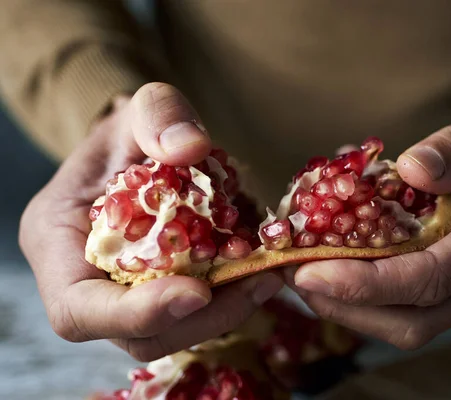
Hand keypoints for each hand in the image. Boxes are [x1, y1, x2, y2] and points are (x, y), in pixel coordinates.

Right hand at [19, 82, 282, 360]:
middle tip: (258, 281)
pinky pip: (196, 312)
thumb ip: (159, 115)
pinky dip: (231, 296)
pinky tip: (263, 268)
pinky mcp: (163, 292)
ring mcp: (128, 294)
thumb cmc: (132, 129)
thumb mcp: (141, 107)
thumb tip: (191, 147)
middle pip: (138, 334)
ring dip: (226, 311)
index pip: (80, 309)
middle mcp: (88, 283)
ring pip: (174, 330)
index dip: (137, 313)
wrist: (143, 148)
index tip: (197, 292)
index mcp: (57, 244)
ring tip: (268, 274)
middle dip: (201, 318)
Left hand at [289, 80, 450, 347]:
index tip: (309, 269)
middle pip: (416, 321)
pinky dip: (373, 295)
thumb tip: (412, 169)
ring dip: (355, 308)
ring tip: (308, 274)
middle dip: (349, 307)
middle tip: (296, 275)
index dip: (365, 283)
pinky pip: (419, 302)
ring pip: (415, 322)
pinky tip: (343, 265)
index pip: (430, 279)